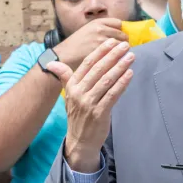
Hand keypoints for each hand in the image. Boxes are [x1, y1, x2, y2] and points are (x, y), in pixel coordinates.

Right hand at [52, 38, 134, 172]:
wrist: (80, 141)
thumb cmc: (78, 115)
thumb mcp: (69, 95)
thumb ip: (65, 77)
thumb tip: (52, 63)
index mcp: (72, 86)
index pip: (87, 64)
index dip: (100, 51)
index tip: (112, 42)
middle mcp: (79, 93)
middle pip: (98, 69)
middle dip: (113, 56)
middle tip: (125, 46)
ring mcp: (89, 103)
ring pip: (107, 80)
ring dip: (120, 67)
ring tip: (130, 57)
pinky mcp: (99, 113)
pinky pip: (113, 95)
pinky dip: (122, 83)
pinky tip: (130, 74)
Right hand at [54, 18, 128, 70]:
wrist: (64, 55)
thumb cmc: (76, 44)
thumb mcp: (88, 30)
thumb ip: (102, 30)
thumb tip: (118, 33)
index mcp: (97, 22)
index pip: (118, 23)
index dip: (120, 31)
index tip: (120, 37)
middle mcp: (100, 29)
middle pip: (123, 35)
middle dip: (124, 43)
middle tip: (122, 50)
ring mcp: (101, 41)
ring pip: (122, 46)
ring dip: (123, 52)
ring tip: (121, 57)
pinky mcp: (101, 53)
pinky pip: (117, 55)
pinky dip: (119, 60)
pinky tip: (117, 64)